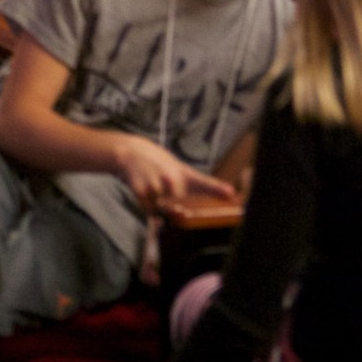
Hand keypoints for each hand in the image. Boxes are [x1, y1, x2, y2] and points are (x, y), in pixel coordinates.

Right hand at [110, 133, 231, 208]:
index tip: (231, 193)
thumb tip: (210, 203)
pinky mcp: (140, 189)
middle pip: (177, 206)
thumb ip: (194, 189)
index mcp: (183, 174)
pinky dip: (146, 204)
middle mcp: (171, 177)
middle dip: (174, 208)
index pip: (203, 183)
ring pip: (161, 209)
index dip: (217, 189)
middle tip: (168, 196)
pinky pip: (148, 209)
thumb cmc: (159, 166)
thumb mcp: (179, 172)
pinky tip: (144, 190)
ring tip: (152, 186)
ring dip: (157, 204)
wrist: (130, 152)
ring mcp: (155, 183)